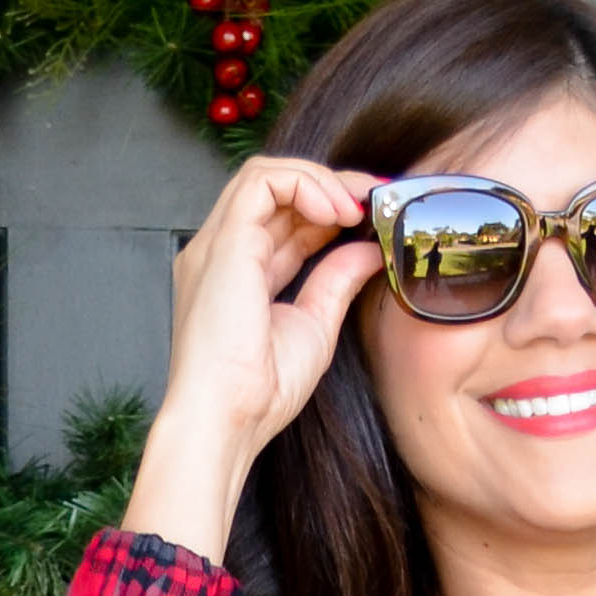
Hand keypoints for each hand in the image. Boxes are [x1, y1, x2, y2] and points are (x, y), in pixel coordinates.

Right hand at [123, 155, 380, 561]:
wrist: (228, 421)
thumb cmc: (260, 393)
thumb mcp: (314, 327)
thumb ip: (336, 282)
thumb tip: (368, 250)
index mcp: (237, 275)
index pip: (282, 219)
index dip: (327, 208)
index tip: (371, 216)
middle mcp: (222, 253)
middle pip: (275, 192)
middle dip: (330, 186)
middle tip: (378, 199)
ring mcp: (217, 244)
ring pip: (265, 175)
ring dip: (319, 180)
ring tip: (357, 206)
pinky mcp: (225, 242)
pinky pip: (263, 182)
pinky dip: (304, 183)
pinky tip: (336, 211)